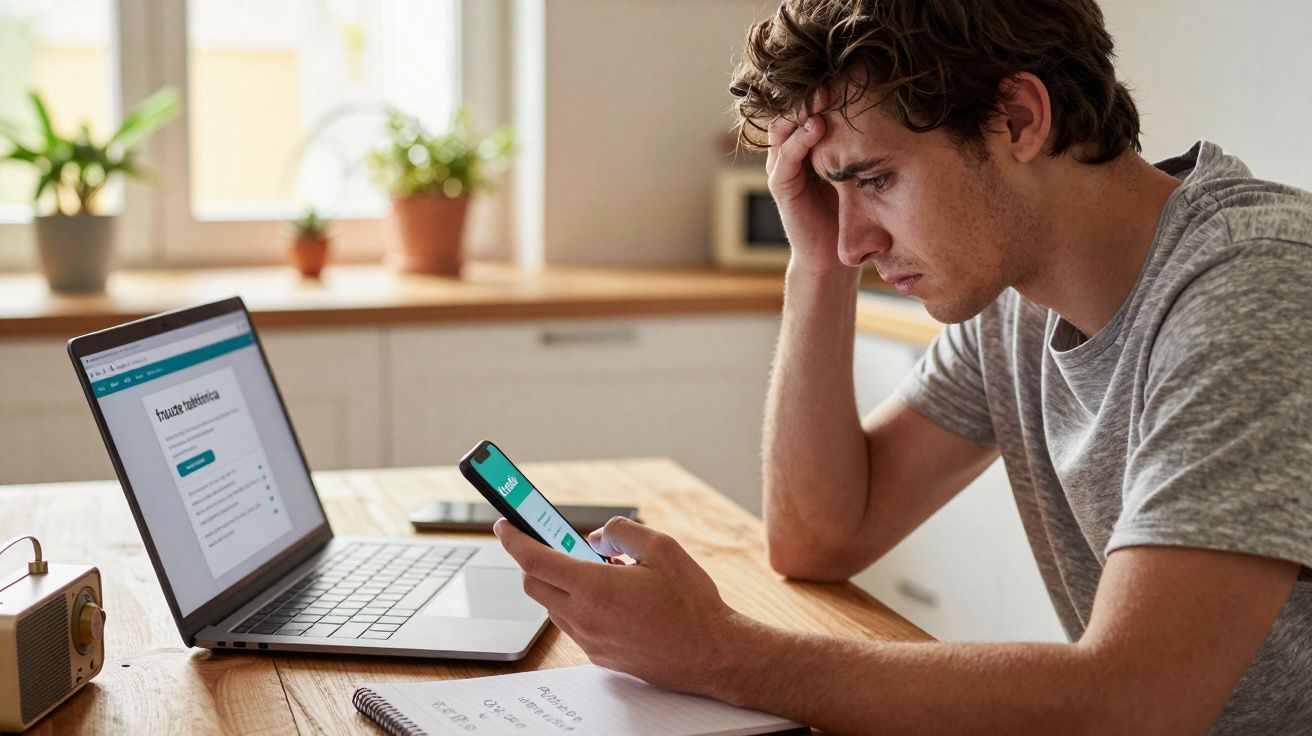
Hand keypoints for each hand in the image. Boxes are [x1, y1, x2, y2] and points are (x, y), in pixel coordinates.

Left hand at [493, 516, 742, 692]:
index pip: (535, 559)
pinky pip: (573, 626)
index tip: (505, 524)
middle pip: (533, 585)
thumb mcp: (663, 548)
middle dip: (533, 560)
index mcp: (595, 588)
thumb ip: (621, 533)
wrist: (712, 654)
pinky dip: (577, 605)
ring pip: (552, 607)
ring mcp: (591, 641)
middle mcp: (585, 618)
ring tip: (597, 570)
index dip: (513, 539)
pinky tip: (609, 596)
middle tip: (549, 543)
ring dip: (559, 584)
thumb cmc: (692, 604)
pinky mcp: (600, 657)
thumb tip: (597, 538)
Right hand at [765, 87, 842, 271]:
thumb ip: (860, 144)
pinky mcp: (781, 188)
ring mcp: (783, 170)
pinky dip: (799, 140)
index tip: (843, 74)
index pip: (806, 109)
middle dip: (807, 94)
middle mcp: (791, 155)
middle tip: (829, 76)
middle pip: (789, 113)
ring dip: (800, 111)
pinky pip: (785, 158)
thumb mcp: (859, 170)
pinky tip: (817, 127)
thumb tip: (894, 110)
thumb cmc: (852, 212)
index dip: (819, 91)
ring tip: (821, 95)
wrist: (834, 257)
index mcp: (807, 147)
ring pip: (782, 130)